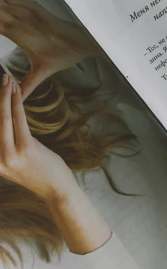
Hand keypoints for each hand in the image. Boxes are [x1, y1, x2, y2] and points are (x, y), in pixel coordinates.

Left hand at [0, 0, 98, 99]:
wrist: (80, 48)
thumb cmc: (62, 55)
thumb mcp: (40, 73)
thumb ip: (27, 85)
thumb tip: (18, 98)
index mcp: (20, 36)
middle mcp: (23, 25)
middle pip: (1, 16)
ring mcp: (33, 19)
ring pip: (11, 9)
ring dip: (0, 6)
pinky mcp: (44, 16)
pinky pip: (30, 6)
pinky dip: (18, 3)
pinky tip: (7, 1)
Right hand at [0, 73, 76, 201]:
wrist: (58, 192)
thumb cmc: (41, 174)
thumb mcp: (18, 160)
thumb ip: (9, 143)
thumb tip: (9, 119)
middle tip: (1, 77)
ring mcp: (10, 155)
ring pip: (4, 118)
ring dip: (5, 95)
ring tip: (7, 79)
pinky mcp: (26, 148)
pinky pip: (19, 120)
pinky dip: (17, 103)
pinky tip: (16, 91)